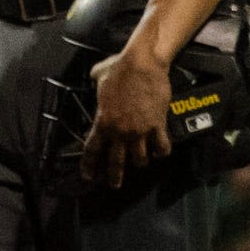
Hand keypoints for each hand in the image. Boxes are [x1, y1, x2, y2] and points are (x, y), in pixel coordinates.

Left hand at [83, 49, 174, 189]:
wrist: (142, 65)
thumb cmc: (118, 69)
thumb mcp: (99, 77)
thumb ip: (95, 83)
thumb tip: (94, 78)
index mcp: (103, 121)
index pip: (92, 149)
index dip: (89, 165)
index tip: (88, 176)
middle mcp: (120, 130)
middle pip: (116, 161)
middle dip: (114, 176)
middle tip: (114, 185)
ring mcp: (140, 130)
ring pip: (140, 158)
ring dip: (140, 162)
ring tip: (141, 162)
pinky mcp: (158, 125)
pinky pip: (161, 147)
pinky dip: (161, 152)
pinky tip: (160, 152)